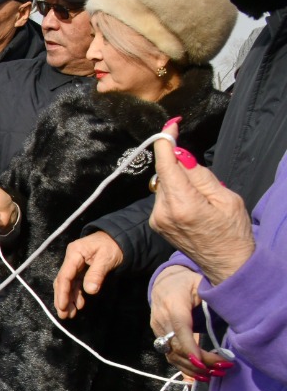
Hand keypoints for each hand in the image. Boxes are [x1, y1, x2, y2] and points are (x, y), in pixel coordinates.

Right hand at [53, 231, 123, 318]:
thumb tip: (90, 291)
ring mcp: (75, 265)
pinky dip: (76, 295)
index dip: (63, 292)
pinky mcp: (81, 270)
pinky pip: (75, 284)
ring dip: (68, 299)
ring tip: (70, 314)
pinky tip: (79, 305)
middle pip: (62, 281)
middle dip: (62, 299)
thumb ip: (97, 273)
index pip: (65, 275)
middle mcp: (71, 259)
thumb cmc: (114, 245)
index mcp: (74, 253)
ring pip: (68, 284)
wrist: (121, 237)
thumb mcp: (107, 258)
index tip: (63, 306)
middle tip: (64, 315)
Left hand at [149, 124, 254, 284]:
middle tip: (202, 178)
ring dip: (178, 181)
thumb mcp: (226, 198)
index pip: (166, 165)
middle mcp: (163, 212)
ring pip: (163, 185)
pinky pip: (163, 197)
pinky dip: (175, 193)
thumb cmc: (232, 232)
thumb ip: (200, 175)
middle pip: (164, 173)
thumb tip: (180, 155)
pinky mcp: (156, 223)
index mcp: (183, 205)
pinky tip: (192, 205)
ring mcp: (157, 219)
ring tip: (201, 198)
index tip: (170, 126)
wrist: (225, 264)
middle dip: (179, 166)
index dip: (166, 142)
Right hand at [149, 265, 230, 379]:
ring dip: (193, 368)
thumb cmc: (187, 283)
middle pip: (177, 346)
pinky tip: (200, 375)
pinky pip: (170, 356)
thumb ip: (212, 299)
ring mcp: (157, 330)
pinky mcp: (158, 337)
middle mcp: (161, 319)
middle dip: (200, 361)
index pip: (180, 328)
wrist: (164, 283)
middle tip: (223, 369)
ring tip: (214, 374)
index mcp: (173, 304)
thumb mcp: (201, 284)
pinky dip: (185, 367)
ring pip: (172, 355)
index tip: (203, 361)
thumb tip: (231, 314)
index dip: (189, 346)